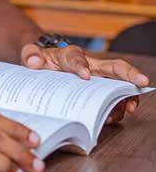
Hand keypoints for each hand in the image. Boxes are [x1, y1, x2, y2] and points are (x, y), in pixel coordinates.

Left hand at [21, 43, 148, 122]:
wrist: (44, 67)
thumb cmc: (41, 61)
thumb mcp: (31, 54)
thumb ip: (30, 54)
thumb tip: (33, 61)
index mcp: (69, 55)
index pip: (75, 58)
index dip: (80, 66)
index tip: (85, 75)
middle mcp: (89, 65)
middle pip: (112, 66)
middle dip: (129, 73)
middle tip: (141, 81)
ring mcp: (98, 80)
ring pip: (117, 85)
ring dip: (125, 96)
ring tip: (126, 108)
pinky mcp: (100, 93)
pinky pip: (112, 100)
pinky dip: (116, 109)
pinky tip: (113, 117)